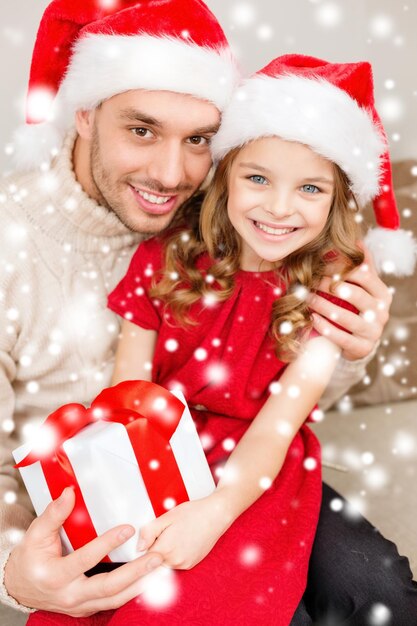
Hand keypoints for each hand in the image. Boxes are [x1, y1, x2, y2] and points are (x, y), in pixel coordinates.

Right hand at [4, 487, 162, 615]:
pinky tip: (149, 579)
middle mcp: (69, 595)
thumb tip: (68, 492)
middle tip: (156, 557)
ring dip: (140, 584)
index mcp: (55, 575)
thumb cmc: (30, 558)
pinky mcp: (88, 608)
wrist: (20, 587)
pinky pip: (114, 602)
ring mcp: (80, 605)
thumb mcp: (35, 534)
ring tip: (160, 568)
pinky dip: (133, 591)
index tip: (128, 529)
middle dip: (135, 573)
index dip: (107, 544)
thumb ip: (53, 514)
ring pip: (115, 599)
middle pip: (108, 587)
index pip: (85, 560)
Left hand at [138, 495, 229, 569]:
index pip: (143, 557)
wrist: (216, 515)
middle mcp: (174, 561)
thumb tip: (138, 547)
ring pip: (164, 562)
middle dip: (154, 548)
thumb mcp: (166, 517)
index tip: (148, 537)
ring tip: (174, 534)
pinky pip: (175, 563)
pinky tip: (181, 540)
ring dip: (164, 552)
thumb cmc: (193, 513)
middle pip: (153, 561)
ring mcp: (184, 564)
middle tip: (164, 532)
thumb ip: (148, 532)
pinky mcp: (191, 564)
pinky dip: (174, 554)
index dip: (144, 545)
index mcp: (165, 549)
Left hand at [308, 245, 391, 360]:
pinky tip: (312, 318)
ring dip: (323, 306)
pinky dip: (324, 327)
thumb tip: (356, 241)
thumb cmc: (357, 307)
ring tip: (306, 298)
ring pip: (346, 317)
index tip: (321, 264)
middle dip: (330, 286)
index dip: (342, 268)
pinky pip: (341, 337)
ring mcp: (373, 332)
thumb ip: (361, 266)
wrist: (359, 341)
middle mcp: (382, 313)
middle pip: (355, 295)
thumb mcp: (362, 287)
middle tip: (311, 281)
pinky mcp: (362, 348)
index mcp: (382, 294)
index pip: (365, 276)